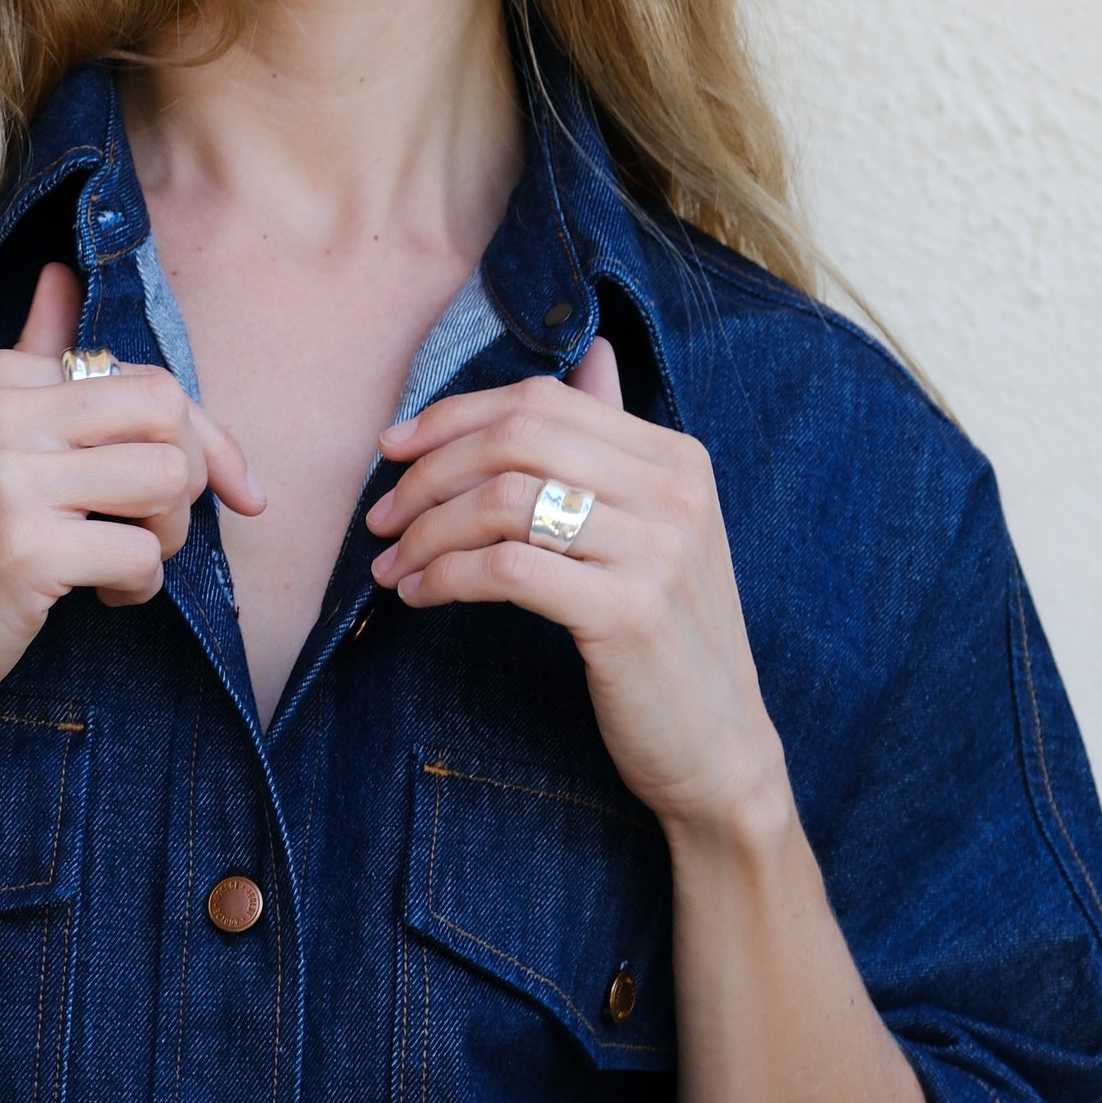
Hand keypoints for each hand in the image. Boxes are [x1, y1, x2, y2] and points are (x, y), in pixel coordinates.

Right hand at [0, 263, 262, 748]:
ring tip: (124, 562)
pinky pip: (142, 553)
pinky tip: (101, 597)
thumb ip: (35, 356)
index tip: (236, 489)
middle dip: (192, 479)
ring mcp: (7, 478)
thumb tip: (62, 273)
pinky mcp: (23, 548)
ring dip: (168, 538)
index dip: (208, 438)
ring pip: (168, 479)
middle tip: (156, 527)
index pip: (150, 378)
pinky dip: (139, 587)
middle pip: (167, 411)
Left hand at [365, 342, 785, 837]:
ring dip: (427, 532)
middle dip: (428, 474)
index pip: (541, 402)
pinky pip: (507, 568)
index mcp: (676, 458)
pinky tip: (422, 597)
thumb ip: (614, 444)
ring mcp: (656, 550)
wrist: (718, 748)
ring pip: (502, 500)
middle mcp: (673, 492)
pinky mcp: (626, 612)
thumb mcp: (655, 529)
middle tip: (383, 520)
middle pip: (515, 440)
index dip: (453, 417)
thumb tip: (594, 354)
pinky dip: (447, 577)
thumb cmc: (668, 640)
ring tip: (394, 568)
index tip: (393, 450)